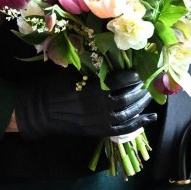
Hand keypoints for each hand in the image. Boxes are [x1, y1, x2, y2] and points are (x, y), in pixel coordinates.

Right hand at [15, 67, 155, 140]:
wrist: (41, 110)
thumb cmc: (55, 87)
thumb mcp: (74, 71)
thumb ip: (95, 68)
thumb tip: (115, 58)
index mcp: (94, 88)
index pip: (121, 81)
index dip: (133, 76)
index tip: (138, 72)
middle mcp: (100, 106)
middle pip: (128, 97)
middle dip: (140, 90)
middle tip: (146, 83)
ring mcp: (100, 121)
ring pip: (129, 113)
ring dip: (141, 104)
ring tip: (147, 96)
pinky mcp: (99, 131)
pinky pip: (124, 129)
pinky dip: (139, 124)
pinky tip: (150, 118)